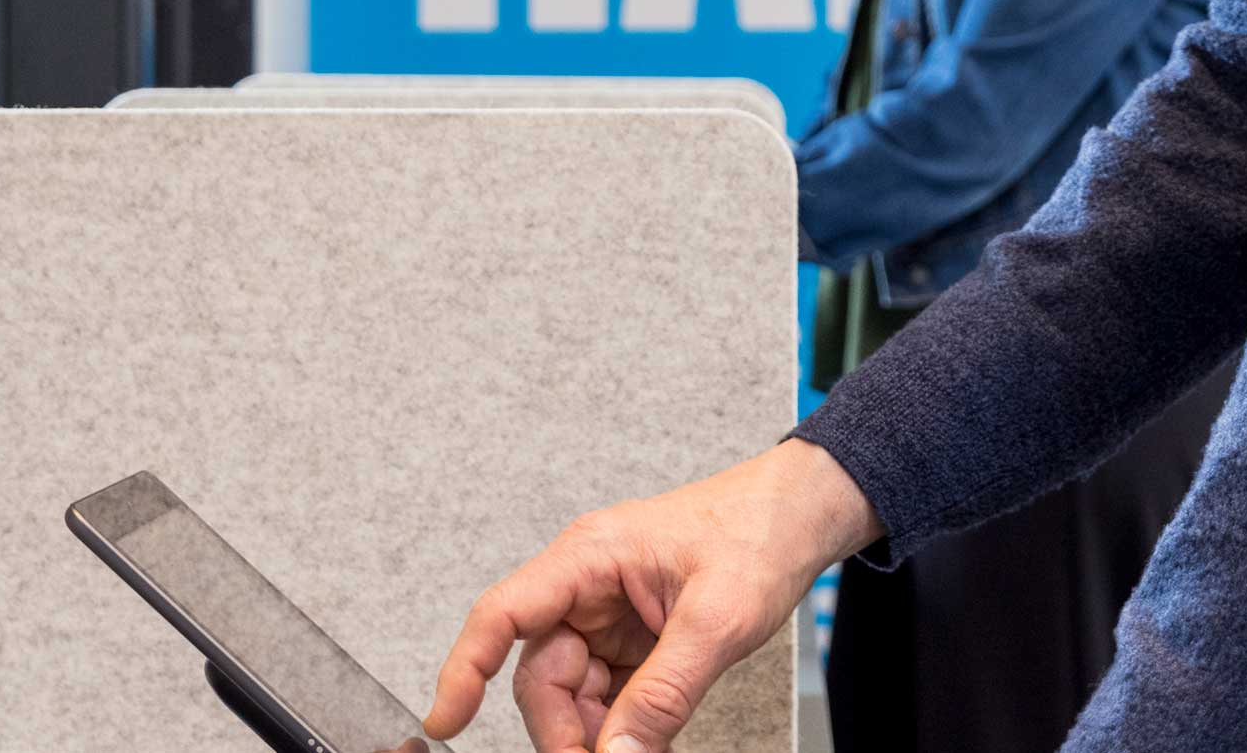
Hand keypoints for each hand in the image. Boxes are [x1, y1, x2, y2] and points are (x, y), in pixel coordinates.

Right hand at [423, 440, 883, 752]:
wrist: (802, 517)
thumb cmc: (759, 534)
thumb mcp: (719, 619)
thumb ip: (665, 693)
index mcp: (589, 557)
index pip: (503, 614)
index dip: (463, 667)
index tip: (443, 722)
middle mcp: (586, 586)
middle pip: (540, 673)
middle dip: (564, 729)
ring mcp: (607, 615)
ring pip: (572, 692)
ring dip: (597, 734)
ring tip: (641, 751)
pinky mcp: (632, 639)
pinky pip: (609, 695)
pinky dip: (624, 727)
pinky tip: (648, 745)